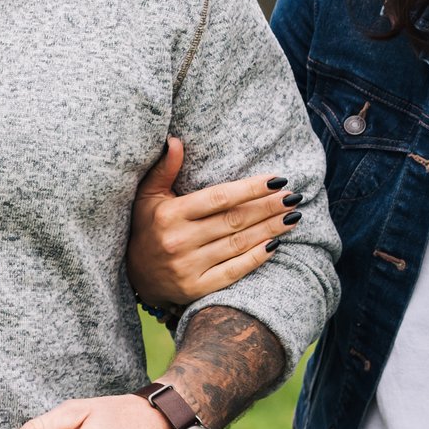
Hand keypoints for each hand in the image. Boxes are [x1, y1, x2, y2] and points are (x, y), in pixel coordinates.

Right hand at [125, 137, 295, 309]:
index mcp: (170, 214)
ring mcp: (188, 267)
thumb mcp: (148, 196)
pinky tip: (275, 245)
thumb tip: (175, 141)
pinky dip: (256, 258)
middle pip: (234, 220)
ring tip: (292, 216)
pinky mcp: (196, 288)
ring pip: (238, 243)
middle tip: (293, 197)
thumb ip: (165, 169)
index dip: (250, 189)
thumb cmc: (147, 228)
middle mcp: (179, 240)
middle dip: (267, 207)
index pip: (218, 198)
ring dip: (270, 229)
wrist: (135, 277)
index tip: (276, 180)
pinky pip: (234, 271)